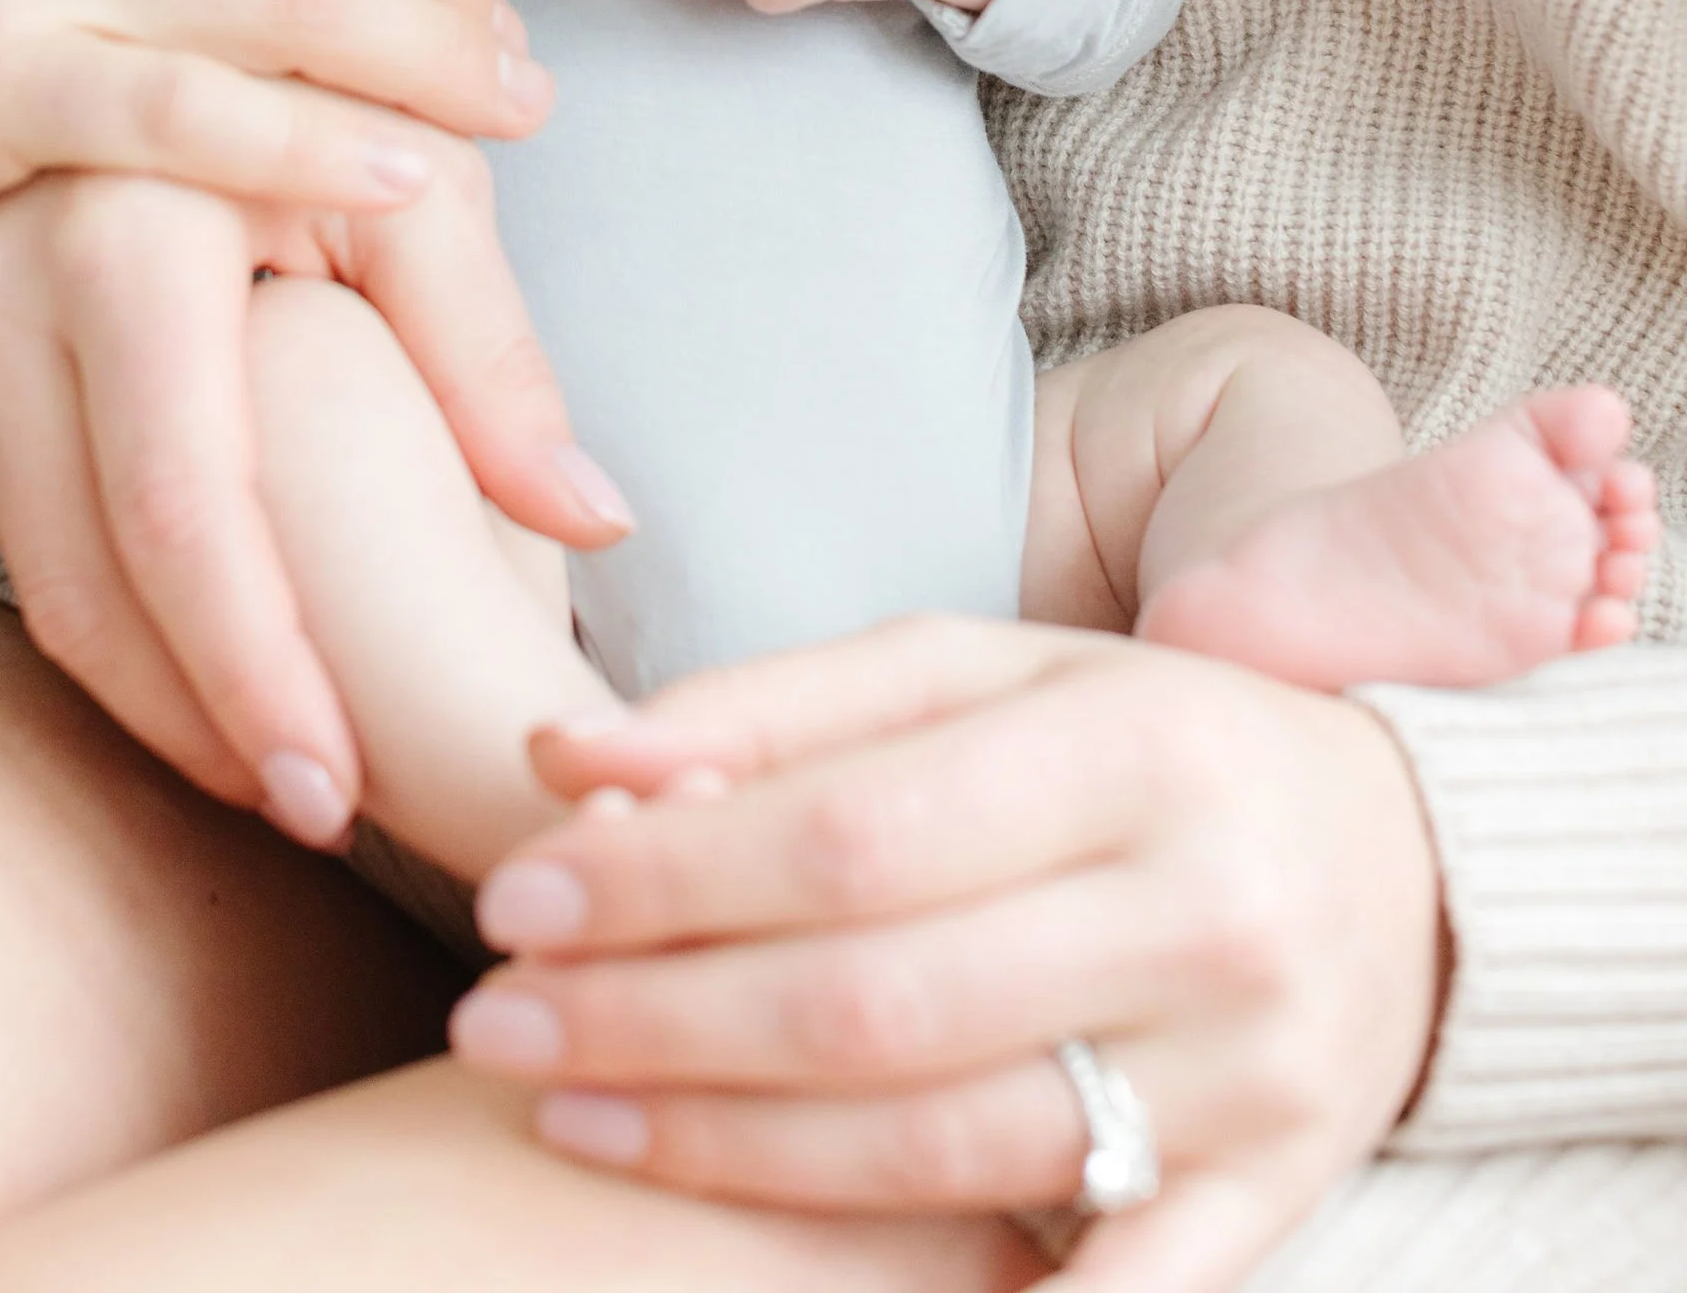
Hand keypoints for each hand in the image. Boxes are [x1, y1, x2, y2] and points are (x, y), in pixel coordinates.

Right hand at [0, 149, 629, 838]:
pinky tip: (198, 660)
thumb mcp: (421, 173)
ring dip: (154, 687)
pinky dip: (110, 604)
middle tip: (320, 816)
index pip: (181, 508)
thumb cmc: (324, 60)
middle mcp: (1, 263)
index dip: (258, 671)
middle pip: (86, 571)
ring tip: (277, 765)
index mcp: (124, 219)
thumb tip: (588, 521)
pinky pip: (13, 507)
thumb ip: (492, 355)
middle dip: (204, 719)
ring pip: (34, 563)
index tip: (345, 792)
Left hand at [448, 620, 1445, 1290]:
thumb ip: (774, 706)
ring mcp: (1252, 1081)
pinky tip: (786, 1285)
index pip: (851, 834)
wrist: (1407, 857)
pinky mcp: (1275, 1203)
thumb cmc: (1137, 742)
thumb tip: (565, 758)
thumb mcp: (978, 670)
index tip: (513, 899)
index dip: (666, 879)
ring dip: (729, 1149)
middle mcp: (1206, 914)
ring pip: (948, 1151)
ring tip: (571, 1113)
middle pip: (880, 1002)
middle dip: (658, 1021)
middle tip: (495, 1024)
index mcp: (1134, 744)